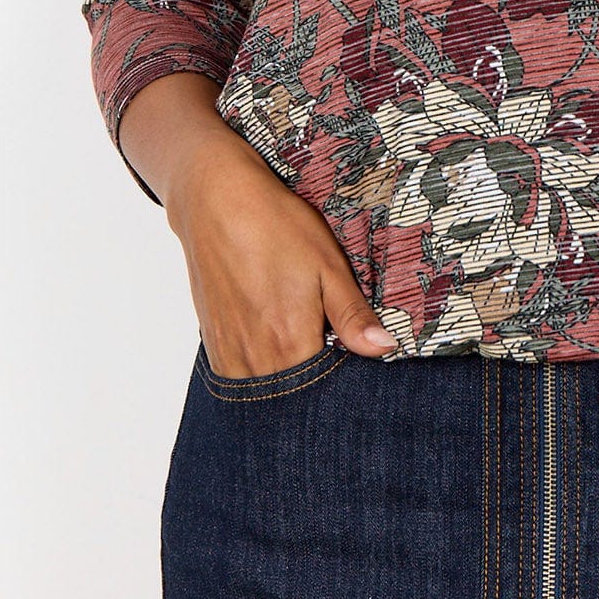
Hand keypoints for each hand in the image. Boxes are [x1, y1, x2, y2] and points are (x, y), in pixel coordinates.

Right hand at [168, 122, 397, 375]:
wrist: (215, 200)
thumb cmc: (276, 226)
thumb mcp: (327, 264)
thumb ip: (353, 314)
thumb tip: (386, 349)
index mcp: (291, 342)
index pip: (324, 390)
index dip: (343, 386)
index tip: (355, 368)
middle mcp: (256, 358)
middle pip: (292, 397)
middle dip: (314, 388)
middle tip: (327, 349)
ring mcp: (229, 352)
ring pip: (264, 391)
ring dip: (285, 382)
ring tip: (302, 347)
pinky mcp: (212, 342)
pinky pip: (240, 376)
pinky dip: (260, 372)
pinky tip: (274, 345)